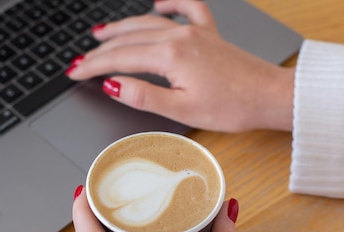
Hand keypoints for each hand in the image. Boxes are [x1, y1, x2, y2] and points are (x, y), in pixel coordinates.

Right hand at [66, 0, 294, 132]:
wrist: (269, 96)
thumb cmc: (232, 107)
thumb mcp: (182, 109)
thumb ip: (144, 95)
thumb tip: (113, 85)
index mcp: (171, 56)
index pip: (120, 59)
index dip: (93, 66)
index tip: (74, 72)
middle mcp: (180, 37)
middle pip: (130, 39)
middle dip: (100, 50)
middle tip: (78, 60)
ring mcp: (195, 31)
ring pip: (149, 23)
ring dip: (122, 27)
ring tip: (101, 33)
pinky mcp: (209, 33)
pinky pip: (186, 8)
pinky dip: (168, 4)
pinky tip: (158, 3)